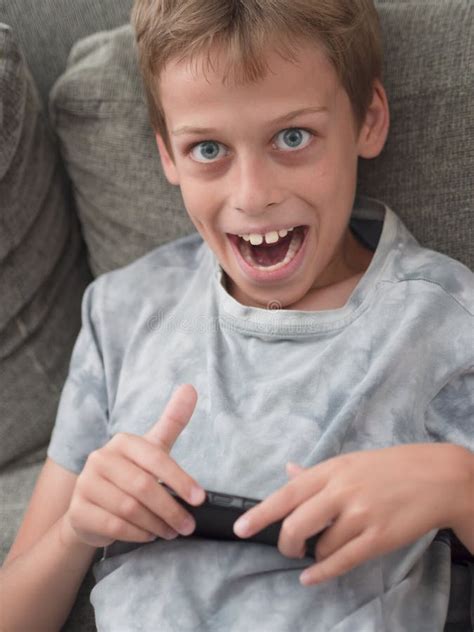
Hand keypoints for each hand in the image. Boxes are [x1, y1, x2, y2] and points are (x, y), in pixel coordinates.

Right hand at [63, 384, 205, 547]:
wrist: (92, 507)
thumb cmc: (130, 474)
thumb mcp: (152, 447)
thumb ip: (172, 420)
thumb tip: (191, 387)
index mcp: (122, 442)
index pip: (156, 459)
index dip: (181, 480)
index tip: (200, 499)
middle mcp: (100, 459)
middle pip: (143, 487)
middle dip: (171, 509)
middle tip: (188, 525)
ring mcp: (85, 484)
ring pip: (130, 508)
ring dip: (156, 524)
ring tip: (172, 531)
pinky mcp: (78, 509)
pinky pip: (114, 525)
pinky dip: (137, 533)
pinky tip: (149, 535)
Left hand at [233, 443, 465, 585]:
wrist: (434, 476)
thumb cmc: (387, 467)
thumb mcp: (348, 462)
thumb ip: (315, 472)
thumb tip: (287, 471)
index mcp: (331, 470)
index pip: (287, 493)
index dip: (261, 513)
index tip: (241, 529)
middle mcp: (342, 491)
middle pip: (297, 524)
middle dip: (285, 543)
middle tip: (287, 548)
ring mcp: (361, 515)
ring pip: (320, 546)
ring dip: (313, 554)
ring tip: (320, 548)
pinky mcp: (378, 538)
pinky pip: (342, 561)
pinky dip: (322, 572)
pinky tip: (311, 576)